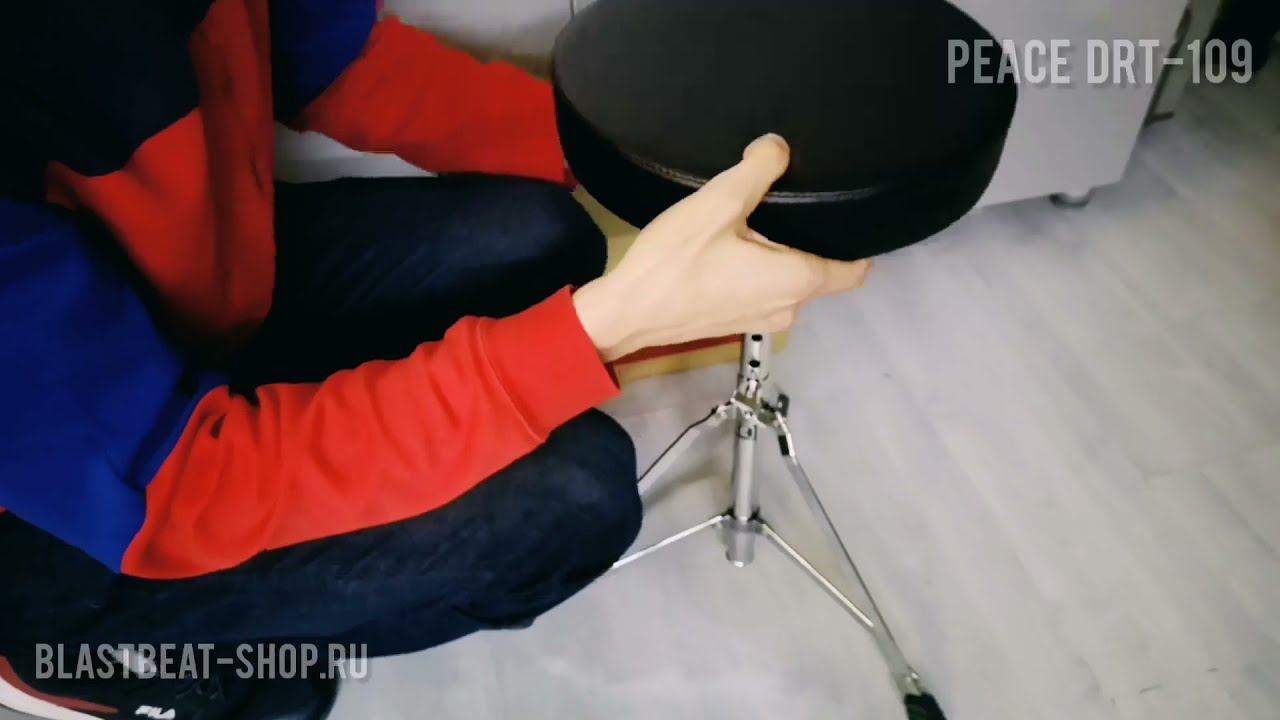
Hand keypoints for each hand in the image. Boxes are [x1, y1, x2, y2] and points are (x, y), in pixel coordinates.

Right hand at [573, 134, 871, 361]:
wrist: (627, 312)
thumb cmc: (675, 262)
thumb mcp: (717, 203)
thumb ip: (758, 170)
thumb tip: (780, 147)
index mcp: (796, 280)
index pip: (854, 271)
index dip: (859, 244)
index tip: (849, 216)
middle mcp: (789, 308)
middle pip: (820, 273)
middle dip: (811, 243)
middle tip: (787, 207)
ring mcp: (762, 321)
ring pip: (790, 283)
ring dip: (781, 258)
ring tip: (755, 225)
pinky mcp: (737, 324)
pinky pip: (765, 293)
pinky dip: (759, 273)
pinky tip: (732, 250)